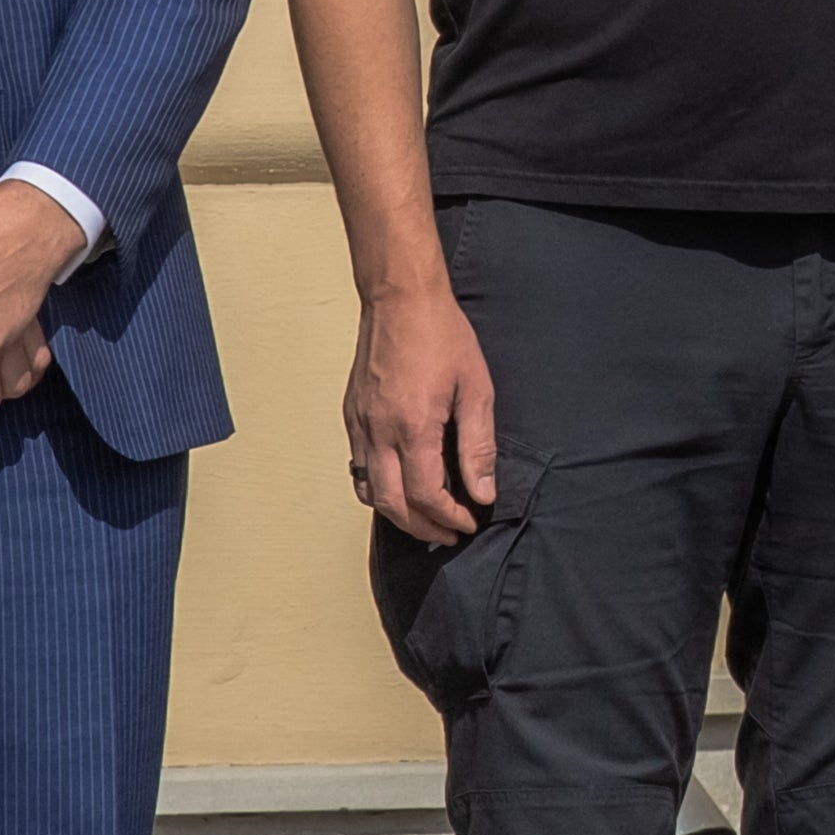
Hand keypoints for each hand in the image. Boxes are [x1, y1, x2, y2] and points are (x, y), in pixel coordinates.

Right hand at [346, 275, 498, 545]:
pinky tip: (398, 488)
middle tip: (448, 534)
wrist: (400, 300)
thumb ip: (478, 445)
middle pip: (391, 504)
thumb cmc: (444, 337)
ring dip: (396, 514)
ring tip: (426, 520)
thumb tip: (483, 492)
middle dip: (421, 527)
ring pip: (368, 491)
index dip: (449, 517)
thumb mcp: (476, 389)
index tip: (469, 522)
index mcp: (413, 427)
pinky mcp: (351, 416)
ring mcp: (359, 425)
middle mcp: (379, 432)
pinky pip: (358, 467)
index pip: (426, 495)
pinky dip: (376, 489)